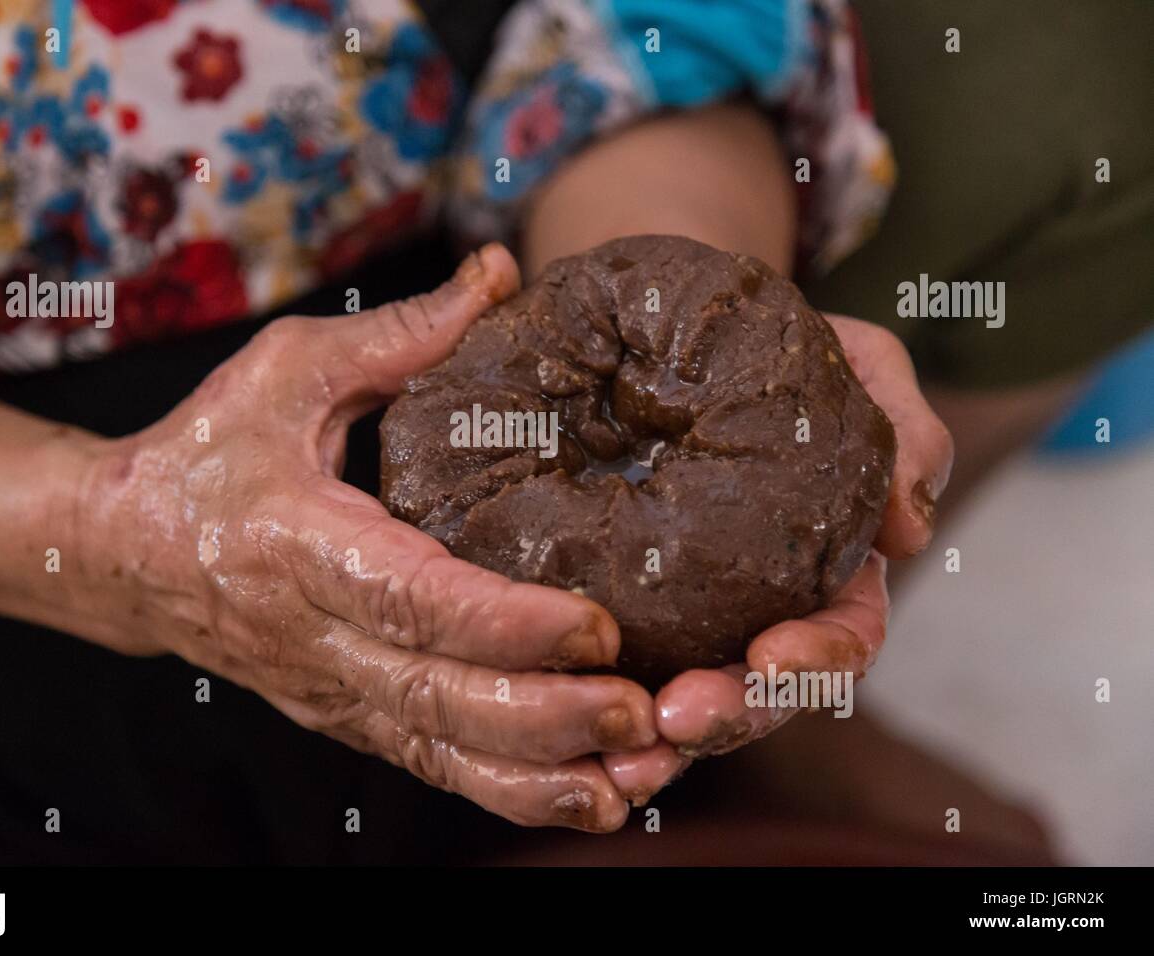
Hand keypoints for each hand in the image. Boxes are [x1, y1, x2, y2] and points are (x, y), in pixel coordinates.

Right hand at [77, 245, 656, 830]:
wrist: (121, 553)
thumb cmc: (207, 452)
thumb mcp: (287, 371)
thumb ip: (400, 335)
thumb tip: (498, 274)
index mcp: (301, 547)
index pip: (411, 600)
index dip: (505, 623)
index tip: (596, 627)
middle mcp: (316, 639)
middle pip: (437, 699)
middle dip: (543, 717)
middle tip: (641, 712)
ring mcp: (331, 690)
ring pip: (441, 754)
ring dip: (541, 775)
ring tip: (636, 776)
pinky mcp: (346, 715)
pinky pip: (431, 766)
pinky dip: (510, 789)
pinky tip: (587, 795)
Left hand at [604, 314, 954, 801]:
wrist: (689, 329)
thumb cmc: (783, 351)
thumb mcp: (858, 364)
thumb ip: (902, 429)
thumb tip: (913, 528)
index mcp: (828, 570)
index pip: (840, 640)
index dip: (816, 660)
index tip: (774, 658)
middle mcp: (762, 608)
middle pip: (758, 689)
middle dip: (727, 711)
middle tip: (677, 718)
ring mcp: (691, 612)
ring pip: (684, 695)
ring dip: (658, 733)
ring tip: (621, 747)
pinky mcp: (621, 603)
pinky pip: (612, 665)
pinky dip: (598, 699)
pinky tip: (564, 715)